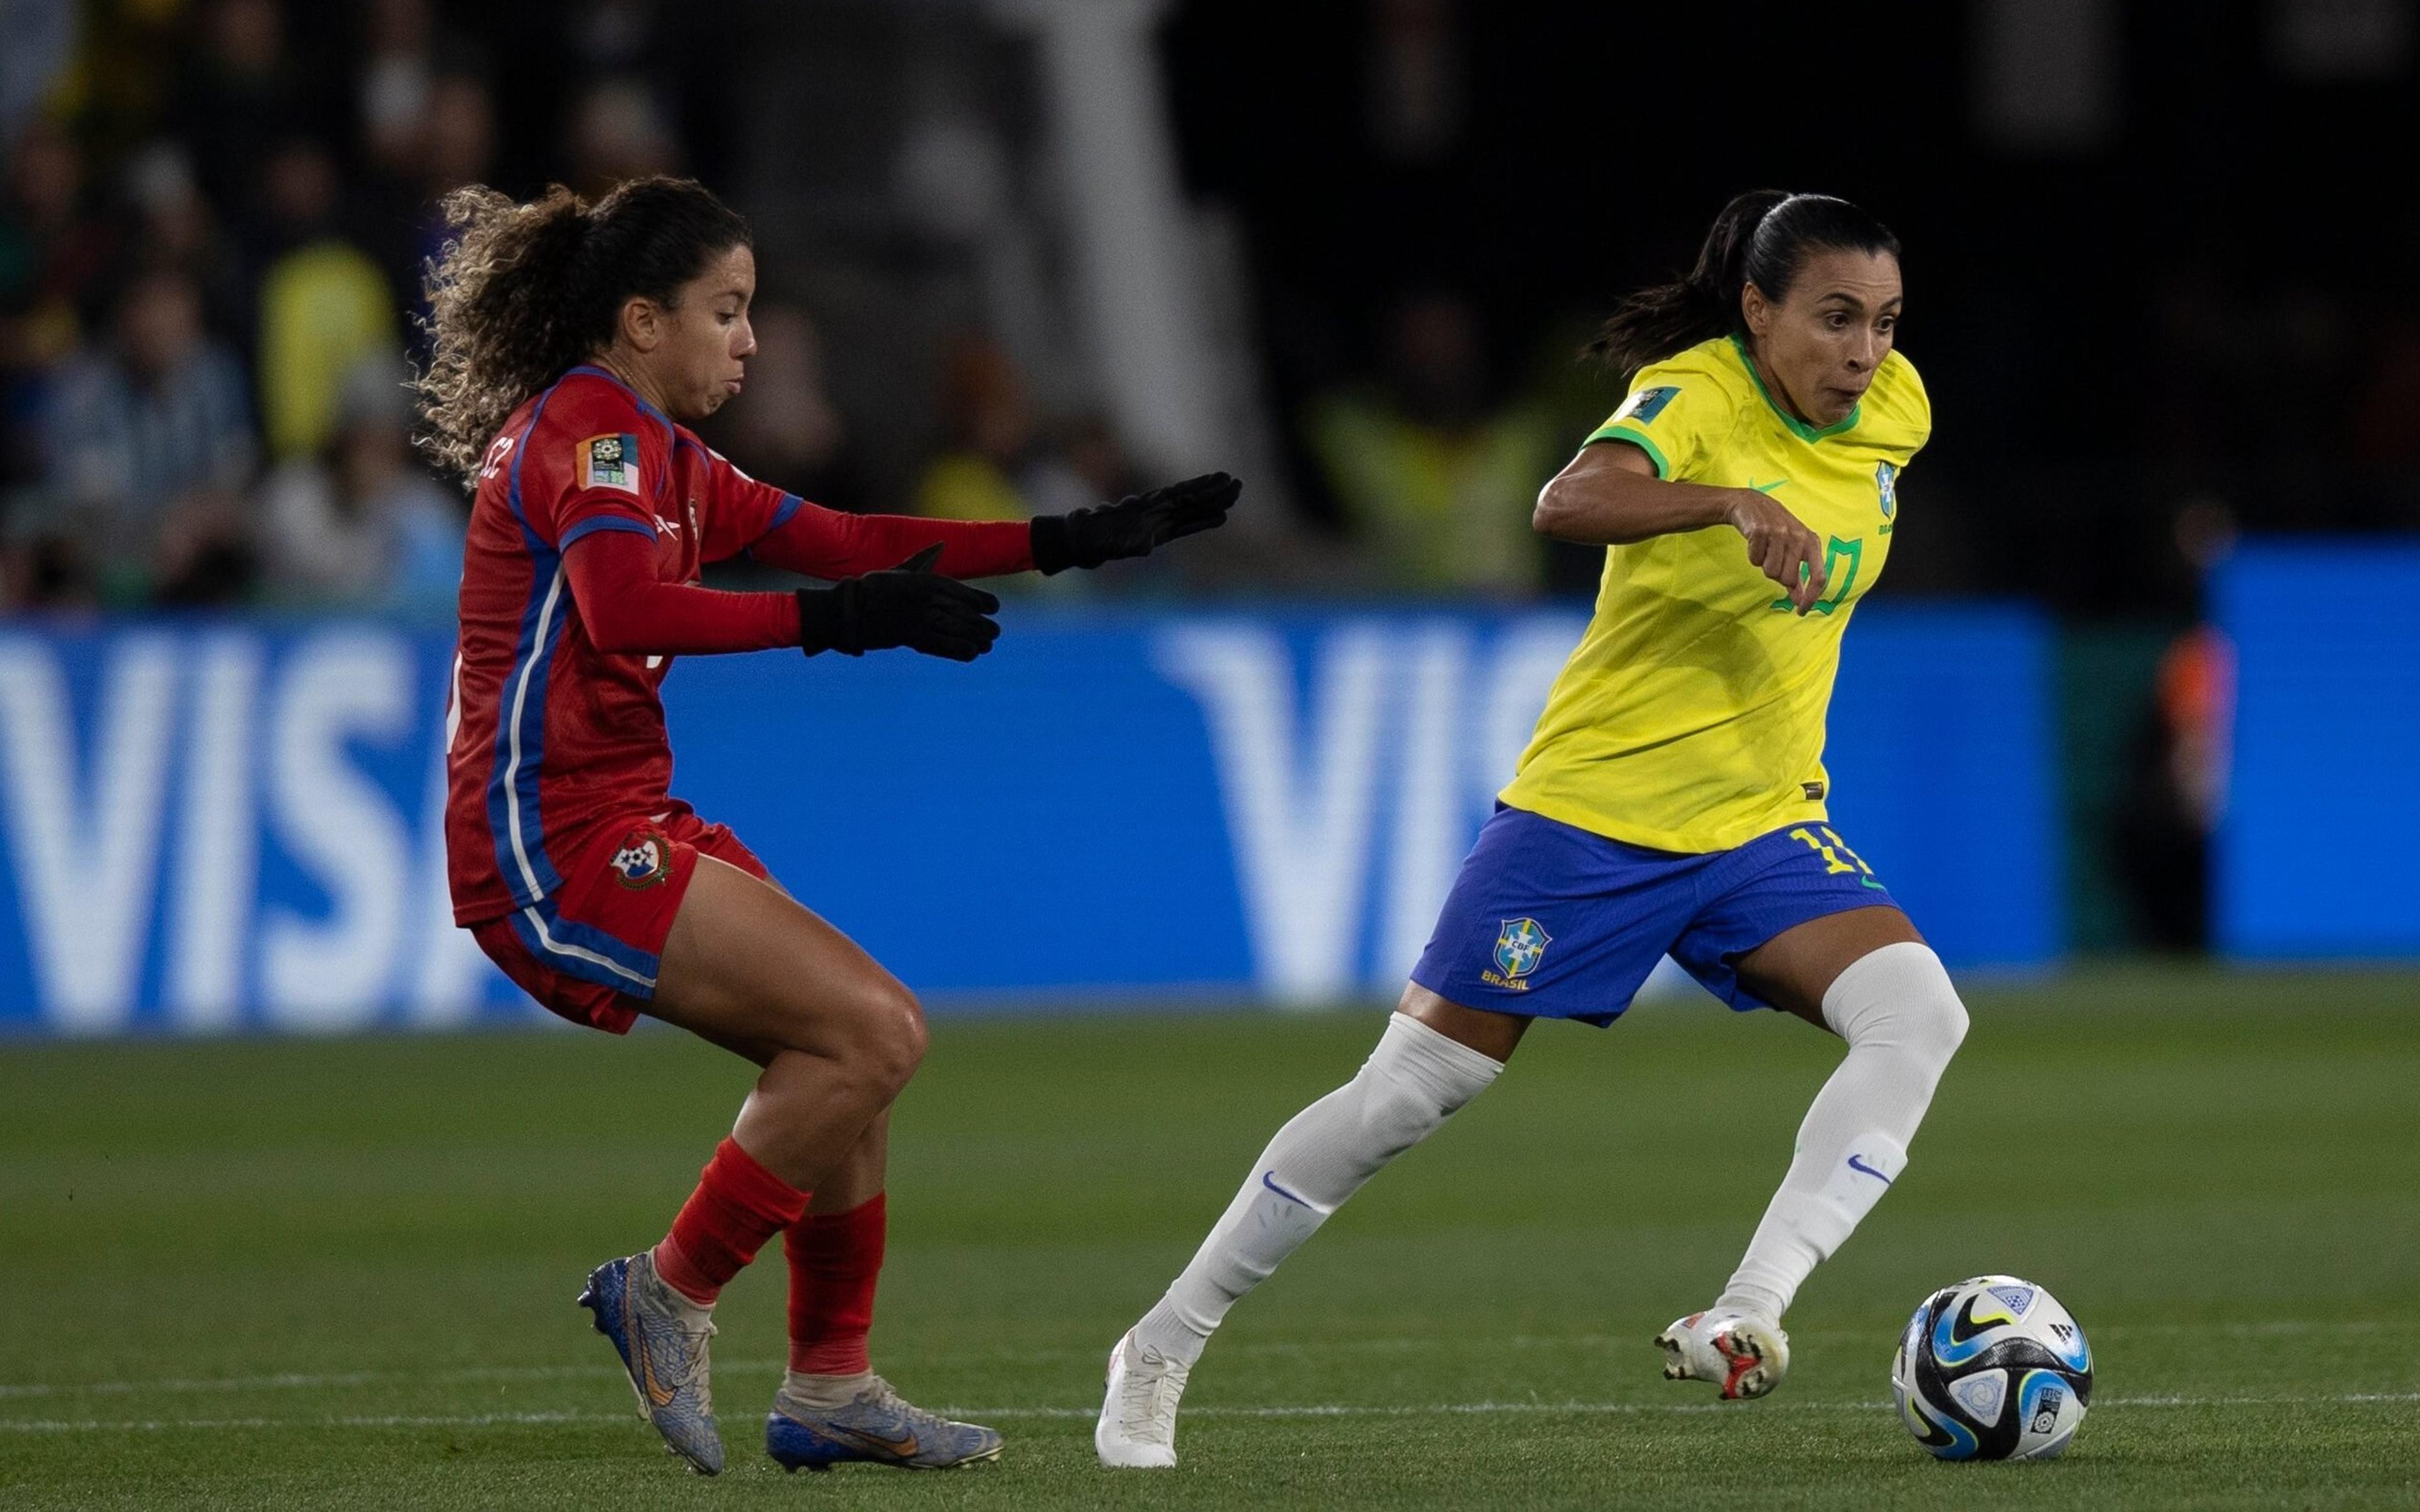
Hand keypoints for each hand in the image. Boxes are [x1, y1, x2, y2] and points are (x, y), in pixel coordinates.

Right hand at [798, 544, 1001, 660]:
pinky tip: (973, 653)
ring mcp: (921, 621)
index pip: (964, 592)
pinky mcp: (912, 639)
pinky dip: (960, 651)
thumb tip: (941, 543)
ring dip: (977, 639)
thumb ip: (924, 559)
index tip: (994, 607)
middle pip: (965, 614)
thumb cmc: (875, 588)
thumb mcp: (901, 570)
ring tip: (988, 644)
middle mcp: (927, 601)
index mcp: (927, 581)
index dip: (983, 601)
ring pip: (958, 631)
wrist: (850, 610)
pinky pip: (943, 646)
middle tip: (995, 631)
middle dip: (983, 625)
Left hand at [1029, 471, 1241, 572]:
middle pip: (1190, 498)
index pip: (1181, 499)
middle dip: (1214, 492)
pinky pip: (1184, 523)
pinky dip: (1201, 519)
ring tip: (1234, 494)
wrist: (1075, 540)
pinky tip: (1218, 518)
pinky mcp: (1155, 530)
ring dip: (1211, 502)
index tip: (1223, 484)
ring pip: (1190, 508)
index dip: (1203, 492)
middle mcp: (1154, 511)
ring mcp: (1155, 519)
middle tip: (1238, 484)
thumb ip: (1126, 545)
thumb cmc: (1089, 540)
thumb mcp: (1105, 544)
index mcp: (1146, 510)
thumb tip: (1144, 548)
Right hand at [1725, 489, 1826, 613]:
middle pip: (1788, 579)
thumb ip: (1798, 575)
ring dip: (1763, 564)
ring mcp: (1780, 533)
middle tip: (1772, 558)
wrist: (1751, 504)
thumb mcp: (1792, 549)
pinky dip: (1753, 555)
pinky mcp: (1760, 531)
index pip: (1819, 577)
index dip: (1811, 597)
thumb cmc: (1775, 530)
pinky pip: (1755, 560)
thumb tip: (1800, 601)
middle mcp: (1799, 537)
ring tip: (1764, 548)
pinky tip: (1755, 542)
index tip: (1801, 611)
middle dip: (1777, 574)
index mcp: (1812, 542)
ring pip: (1770, 572)